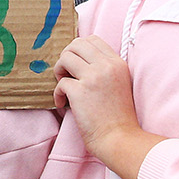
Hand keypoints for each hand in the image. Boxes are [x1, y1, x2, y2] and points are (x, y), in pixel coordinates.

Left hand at [54, 36, 163, 178]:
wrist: (119, 139)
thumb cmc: (118, 117)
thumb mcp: (120, 84)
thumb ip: (106, 69)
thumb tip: (80, 60)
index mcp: (117, 63)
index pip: (93, 39)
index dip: (79, 49)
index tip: (76, 64)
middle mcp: (106, 66)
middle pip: (77, 44)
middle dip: (67, 56)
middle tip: (67, 74)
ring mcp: (93, 77)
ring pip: (65, 57)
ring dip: (59, 71)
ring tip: (65, 86)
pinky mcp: (80, 91)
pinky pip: (60, 83)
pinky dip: (57, 94)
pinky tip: (63, 104)